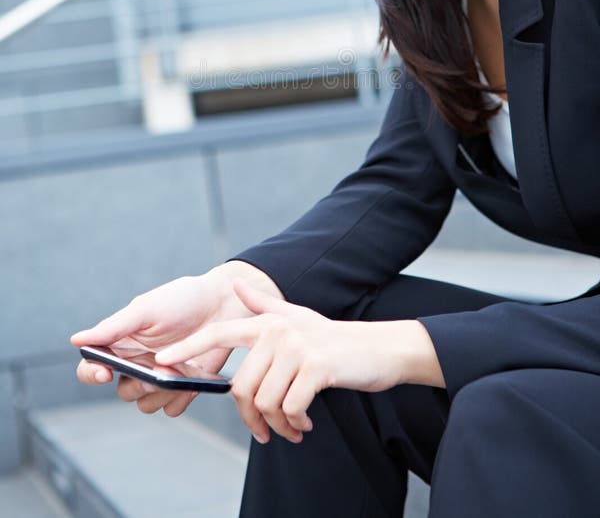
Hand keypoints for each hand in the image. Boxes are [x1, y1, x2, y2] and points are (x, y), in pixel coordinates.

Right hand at [70, 262, 283, 417]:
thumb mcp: (147, 308)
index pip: (92, 368)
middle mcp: (138, 364)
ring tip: (178, 374)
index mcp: (122, 343)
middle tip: (155, 370)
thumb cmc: (182, 299)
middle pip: (123, 391)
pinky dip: (179, 398)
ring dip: (159, 394)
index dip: (92, 374)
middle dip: (137, 384)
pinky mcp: (183, 387)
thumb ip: (114, 327)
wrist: (224, 303)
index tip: (106, 372)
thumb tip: (76, 340)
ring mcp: (161, 377)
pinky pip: (171, 408)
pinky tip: (191, 381)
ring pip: (145, 404)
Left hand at [155, 278, 436, 443]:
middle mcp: (279, 330)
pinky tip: (305, 423)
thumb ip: (264, 305)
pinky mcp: (316, 367)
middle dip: (252, 418)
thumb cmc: (334, 341)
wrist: (378, 350)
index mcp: (269, 321)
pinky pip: (289, 407)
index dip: (189, 348)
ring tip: (292, 426)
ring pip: (265, 402)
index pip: (220, 332)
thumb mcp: (298, 318)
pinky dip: (294, 423)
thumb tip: (237, 281)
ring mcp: (297, 347)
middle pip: (242, 387)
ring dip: (277, 425)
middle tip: (266, 431)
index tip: (162, 364)